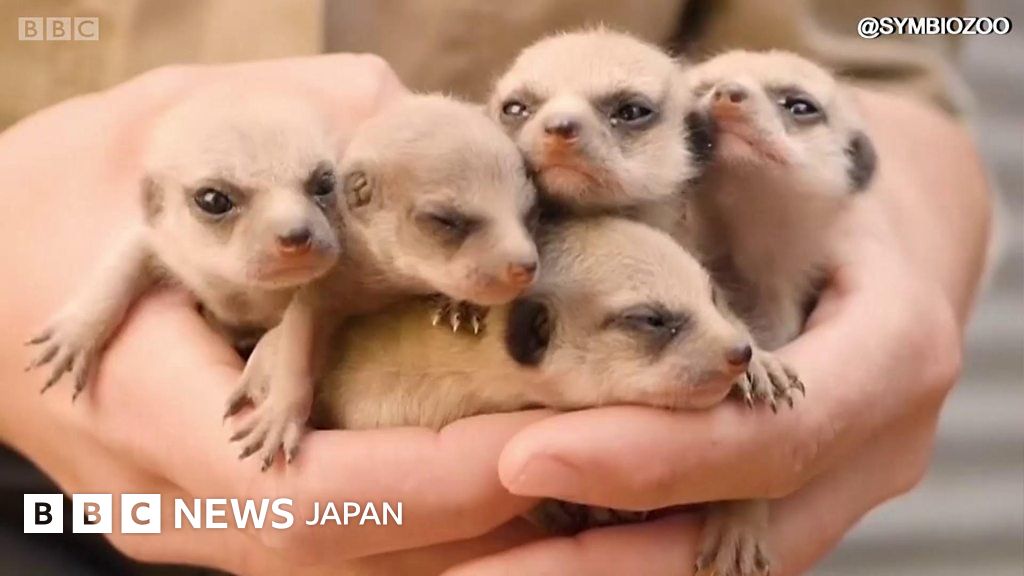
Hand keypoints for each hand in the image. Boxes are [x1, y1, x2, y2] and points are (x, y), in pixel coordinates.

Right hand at [0, 55, 548, 574]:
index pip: (307, 495)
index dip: (434, 484)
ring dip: (480, 546)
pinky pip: (345, 546)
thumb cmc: (49, 201)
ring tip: (597, 511)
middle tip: (616, 489)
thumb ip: (286, 119)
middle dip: (489, 534)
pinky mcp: (222, 514)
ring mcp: (197, 522)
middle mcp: (174, 500)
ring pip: (357, 570)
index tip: (544, 441)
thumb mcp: (149, 133)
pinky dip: (436, 527)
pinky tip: (512, 492)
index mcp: (142, 409)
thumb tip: (410, 117)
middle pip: (350, 559)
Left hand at [446, 90, 989, 574]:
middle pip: (740, 534)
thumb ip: (697, 186)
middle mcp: (877, 441)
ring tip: (477, 572)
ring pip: (718, 562)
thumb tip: (554, 165)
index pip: (772, 432)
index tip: (520, 460)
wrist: (879, 228)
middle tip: (472, 571)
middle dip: (598, 561)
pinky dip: (614, 553)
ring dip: (593, 571)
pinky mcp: (793, 499)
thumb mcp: (775, 150)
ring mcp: (839, 484)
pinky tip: (525, 546)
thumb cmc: (815, 174)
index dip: (650, 456)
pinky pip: (705, 545)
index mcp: (891, 346)